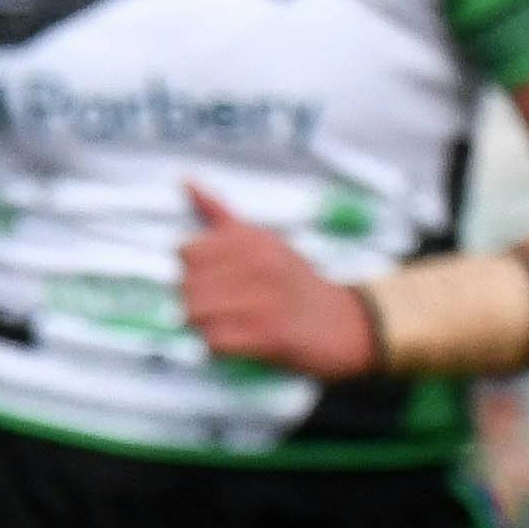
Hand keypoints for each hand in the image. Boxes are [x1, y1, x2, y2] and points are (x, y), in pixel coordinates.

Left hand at [176, 187, 375, 378]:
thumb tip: (185, 179)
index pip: (186, 250)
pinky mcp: (268, 334)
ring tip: (230, 324)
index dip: (192, 269)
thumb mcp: (263, 239)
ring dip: (206, 325)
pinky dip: (220, 348)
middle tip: (223, 307)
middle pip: (186, 284)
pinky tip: (238, 342)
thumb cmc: (296, 282)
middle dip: (196, 301)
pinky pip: (215, 341)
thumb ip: (219, 214)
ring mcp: (263, 299)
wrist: (343, 322)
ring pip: (196, 313)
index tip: (213, 278)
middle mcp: (258, 264)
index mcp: (252, 239)